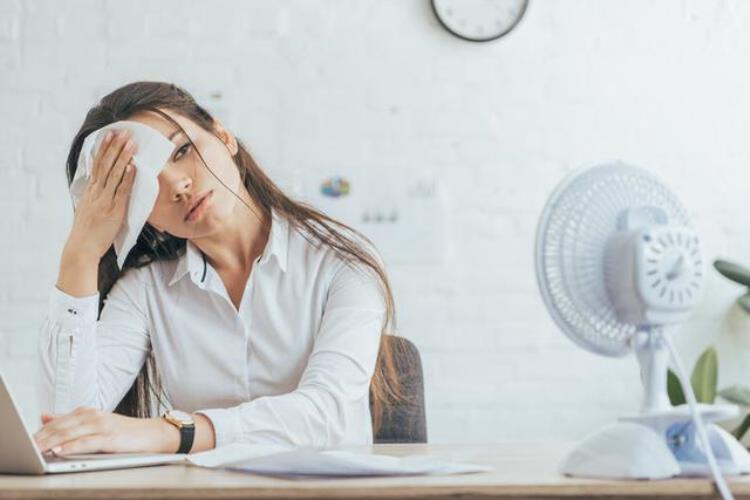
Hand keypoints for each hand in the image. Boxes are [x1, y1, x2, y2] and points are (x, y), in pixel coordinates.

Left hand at [33, 407, 178, 455]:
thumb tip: (44, 416)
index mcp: (87, 412)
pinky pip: (86, 442)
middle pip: (60, 427)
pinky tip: (59, 451)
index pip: (57, 422)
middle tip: (27, 446)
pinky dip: (71, 447)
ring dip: (51, 442)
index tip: (26, 440)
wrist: (153, 434)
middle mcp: (92, 416)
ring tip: (37, 449)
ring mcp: (101, 425)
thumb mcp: (96, 423)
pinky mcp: (109, 437)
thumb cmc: (125, 432)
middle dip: (41, 438)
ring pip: (70, 434)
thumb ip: (70, 420)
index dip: (40, 432)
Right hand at [66, 130, 137, 260]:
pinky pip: (121, 191)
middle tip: (124, 132)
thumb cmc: (87, 231)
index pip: (97, 164)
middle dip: (115, 147)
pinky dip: (126, 178)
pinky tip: (132, 167)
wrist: (81, 248)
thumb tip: (97, 181)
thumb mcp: (86, 207)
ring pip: (114, 174)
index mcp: (90, 191)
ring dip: (123, 157)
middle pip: (106, 165)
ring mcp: (105, 200)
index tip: (110, 134)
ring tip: (131, 143)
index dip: (104, 148)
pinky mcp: (114, 210)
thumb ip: (93, 194)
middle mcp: (96, 192)